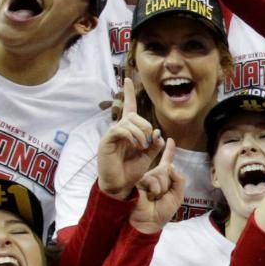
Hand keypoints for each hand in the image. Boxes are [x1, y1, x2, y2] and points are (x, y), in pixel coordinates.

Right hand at [97, 78, 163, 198]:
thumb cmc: (131, 172)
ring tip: (141, 147)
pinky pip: (121, 129)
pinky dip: (132, 136)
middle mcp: (119, 129)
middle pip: (134, 115)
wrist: (120, 186)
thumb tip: (158, 132)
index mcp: (128, 131)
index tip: (129, 79)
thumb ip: (154, 144)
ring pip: (129, 122)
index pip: (129, 108)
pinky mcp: (106, 141)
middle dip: (146, 127)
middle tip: (147, 143)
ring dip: (141, 133)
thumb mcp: (148, 157)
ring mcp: (111, 134)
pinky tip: (135, 146)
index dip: (128, 94)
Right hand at [128, 139, 185, 233]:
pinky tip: (148, 197)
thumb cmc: (162, 211)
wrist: (149, 222)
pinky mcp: (139, 181)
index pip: (167, 161)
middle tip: (160, 196)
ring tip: (154, 198)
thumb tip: (171, 166)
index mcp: (164, 178)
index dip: (169, 151)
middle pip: (166, 169)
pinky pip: (153, 180)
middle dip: (167, 185)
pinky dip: (155, 190)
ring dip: (161, 190)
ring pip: (161, 175)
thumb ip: (179, 180)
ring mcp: (146, 177)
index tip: (170, 140)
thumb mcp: (177, 196)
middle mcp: (154, 175)